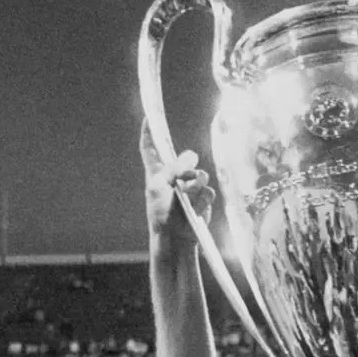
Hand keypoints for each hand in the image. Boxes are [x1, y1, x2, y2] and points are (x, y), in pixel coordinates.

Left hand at [141, 119, 214, 247]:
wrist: (175, 238)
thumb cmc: (161, 213)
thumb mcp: (159, 185)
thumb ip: (174, 167)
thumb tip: (192, 155)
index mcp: (156, 172)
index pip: (150, 148)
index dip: (149, 132)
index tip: (149, 117)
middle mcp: (173, 177)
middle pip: (184, 158)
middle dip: (186, 165)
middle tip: (184, 176)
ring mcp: (189, 188)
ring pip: (200, 174)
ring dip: (195, 184)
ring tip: (188, 197)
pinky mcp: (202, 199)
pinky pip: (208, 190)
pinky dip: (203, 198)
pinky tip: (196, 207)